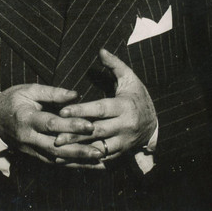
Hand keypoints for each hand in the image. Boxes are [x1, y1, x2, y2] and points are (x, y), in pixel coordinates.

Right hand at [0, 83, 102, 164]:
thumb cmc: (13, 100)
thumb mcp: (30, 90)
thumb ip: (53, 93)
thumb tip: (76, 94)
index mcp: (27, 118)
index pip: (51, 124)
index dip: (71, 125)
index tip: (90, 125)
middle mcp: (29, 137)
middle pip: (56, 147)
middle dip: (79, 150)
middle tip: (100, 150)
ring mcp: (31, 149)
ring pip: (57, 159)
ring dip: (78, 161)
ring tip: (99, 159)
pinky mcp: (34, 156)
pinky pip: (54, 163)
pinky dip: (71, 165)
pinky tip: (87, 165)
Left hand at [53, 49, 155, 165]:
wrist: (156, 124)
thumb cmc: (138, 97)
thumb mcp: (130, 78)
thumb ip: (115, 65)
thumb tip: (100, 50)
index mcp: (124, 107)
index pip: (100, 109)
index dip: (81, 110)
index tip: (63, 110)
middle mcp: (124, 126)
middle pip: (96, 131)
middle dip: (75, 134)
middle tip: (55, 135)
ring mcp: (123, 142)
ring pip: (98, 147)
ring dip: (78, 150)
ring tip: (58, 149)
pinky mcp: (121, 153)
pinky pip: (102, 159)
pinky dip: (86, 160)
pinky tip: (70, 160)